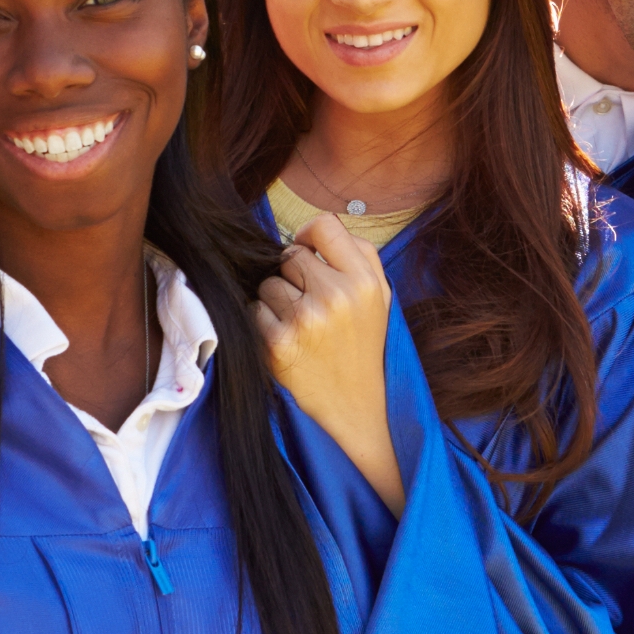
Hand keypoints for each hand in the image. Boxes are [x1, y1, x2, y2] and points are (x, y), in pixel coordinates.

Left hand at [255, 215, 401, 510]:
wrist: (355, 407)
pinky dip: (262, 323)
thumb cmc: (361, 346)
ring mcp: (306, 320)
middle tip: (308, 305)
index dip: (309, 236)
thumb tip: (311, 230)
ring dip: (274, 301)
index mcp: (365, 282)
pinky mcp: (278, 343)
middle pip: (289, 256)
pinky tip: (285, 342)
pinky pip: (254, 310)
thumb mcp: (379, 298)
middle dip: (292, 276)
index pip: (324, 226)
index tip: (306, 254)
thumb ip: (357, 255)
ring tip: (299, 327)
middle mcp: (337, 296)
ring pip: (268, 284)